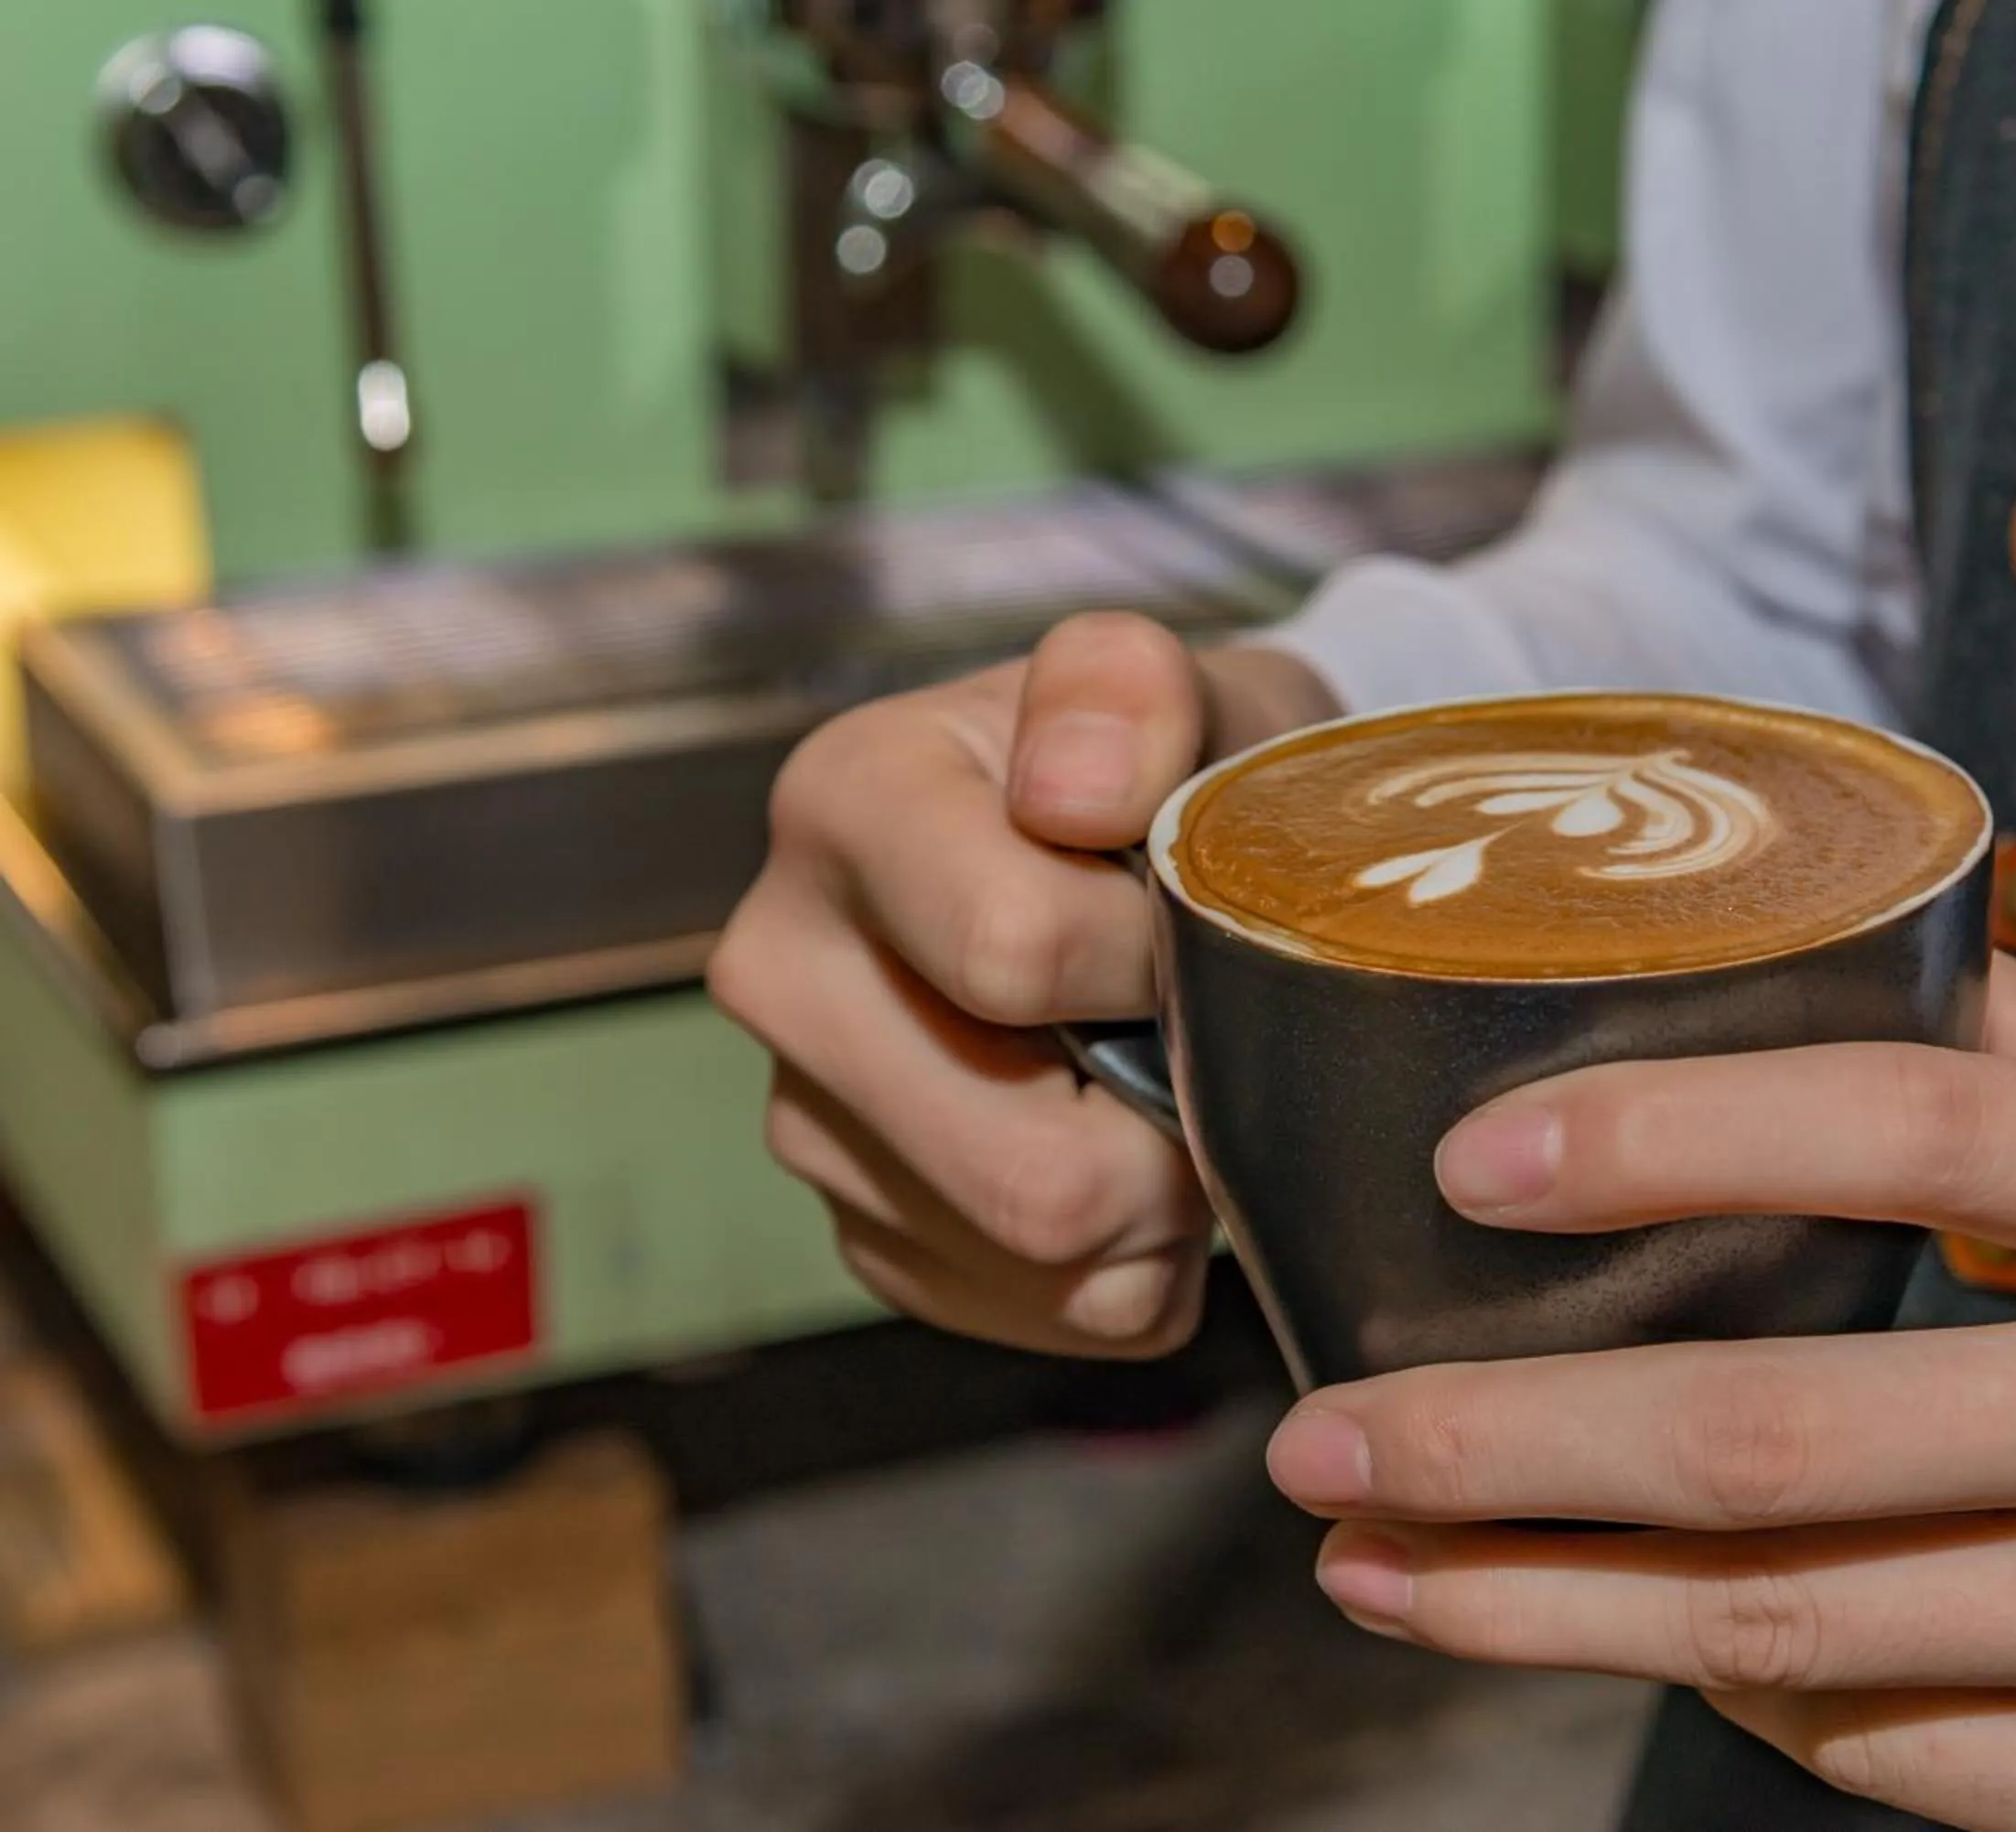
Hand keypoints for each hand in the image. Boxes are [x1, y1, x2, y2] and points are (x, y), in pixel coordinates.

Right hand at [710, 612, 1336, 1359]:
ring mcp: (811, 1121)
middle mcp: (787, 971)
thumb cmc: (1164, 770)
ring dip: (1165, 1205)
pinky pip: (1052, 1315)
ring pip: (1047, 1259)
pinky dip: (1137, 1263)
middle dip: (1174, 1134)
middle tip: (1217, 1049)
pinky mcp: (868, 1232)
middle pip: (1030, 1171)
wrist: (1139, 847)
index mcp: (845, 805)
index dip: (1157, 962)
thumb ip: (1132, 694)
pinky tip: (1134, 1151)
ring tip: (1178, 1091)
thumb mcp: (1178, 690)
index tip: (1189, 915)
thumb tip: (1072, 789)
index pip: (1014, 954)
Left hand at [1266, 959, 2015, 1829]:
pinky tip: (1604, 1641)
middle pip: (1788, 1442)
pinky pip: (1896, 1767)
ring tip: (1376, 1564)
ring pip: (1800, 1640)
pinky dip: (1727, 1704)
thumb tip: (1802, 953)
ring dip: (1550, 1605)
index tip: (1470, 1155)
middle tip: (1317, 1438)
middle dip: (1503, 1448)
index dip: (1664, 1139)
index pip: (1911, 1132)